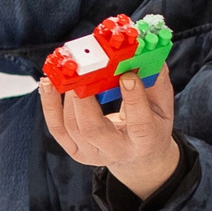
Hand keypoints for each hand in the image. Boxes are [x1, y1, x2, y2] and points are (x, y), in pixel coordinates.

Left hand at [39, 67, 180, 200]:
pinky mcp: (75, 150)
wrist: (139, 156)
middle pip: (93, 129)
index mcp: (145, 141)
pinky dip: (49, 104)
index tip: (127, 75)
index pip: (139, 124)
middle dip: (84, 99)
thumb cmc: (152, 125)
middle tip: (82, 71)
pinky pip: (56, 127)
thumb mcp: (163, 107)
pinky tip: (49, 83)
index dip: (133, 99)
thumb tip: (145, 53)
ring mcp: (92, 153)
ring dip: (68, 96)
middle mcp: (117, 151)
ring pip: (72, 125)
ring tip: (68, 71)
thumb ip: (156, 82)